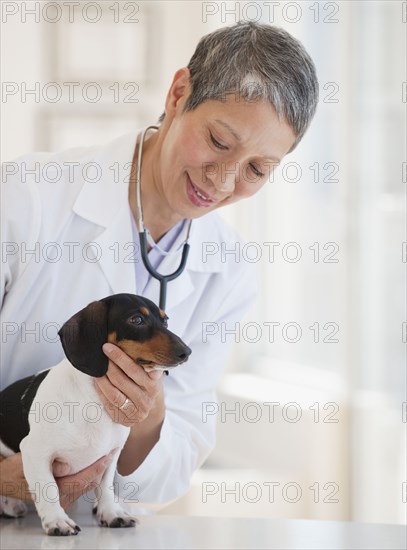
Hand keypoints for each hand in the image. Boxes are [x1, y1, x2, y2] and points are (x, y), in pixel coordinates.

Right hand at [0, 451, 114, 510]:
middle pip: (89, 484)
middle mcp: (59, 499)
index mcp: (50, 491)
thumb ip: (47, 464)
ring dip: (99, 469)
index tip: (108, 455)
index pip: (80, 481)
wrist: (9, 479)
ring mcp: (64, 499)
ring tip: (109, 451)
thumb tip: (66, 466)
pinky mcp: (68, 496)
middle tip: (113, 449)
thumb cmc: (18, 469)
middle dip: (101, 467)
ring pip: (89, 485)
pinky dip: (93, 472)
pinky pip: (85, 484)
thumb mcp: (28, 460)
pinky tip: (98, 460)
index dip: (96, 467)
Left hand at [94, 343, 164, 427]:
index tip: (108, 347)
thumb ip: (152, 365)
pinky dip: (101, 391)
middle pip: (121, 381)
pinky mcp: (124, 421)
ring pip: (114, 394)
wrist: (148, 406)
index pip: (134, 370)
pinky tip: (97, 381)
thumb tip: (150, 359)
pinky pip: (108, 404)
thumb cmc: (148, 383)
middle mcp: (145, 401)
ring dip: (102, 379)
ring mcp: (135, 413)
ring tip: (97, 368)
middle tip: (100, 355)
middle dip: (109, 366)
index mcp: (154, 387)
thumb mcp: (154, 373)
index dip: (120, 358)